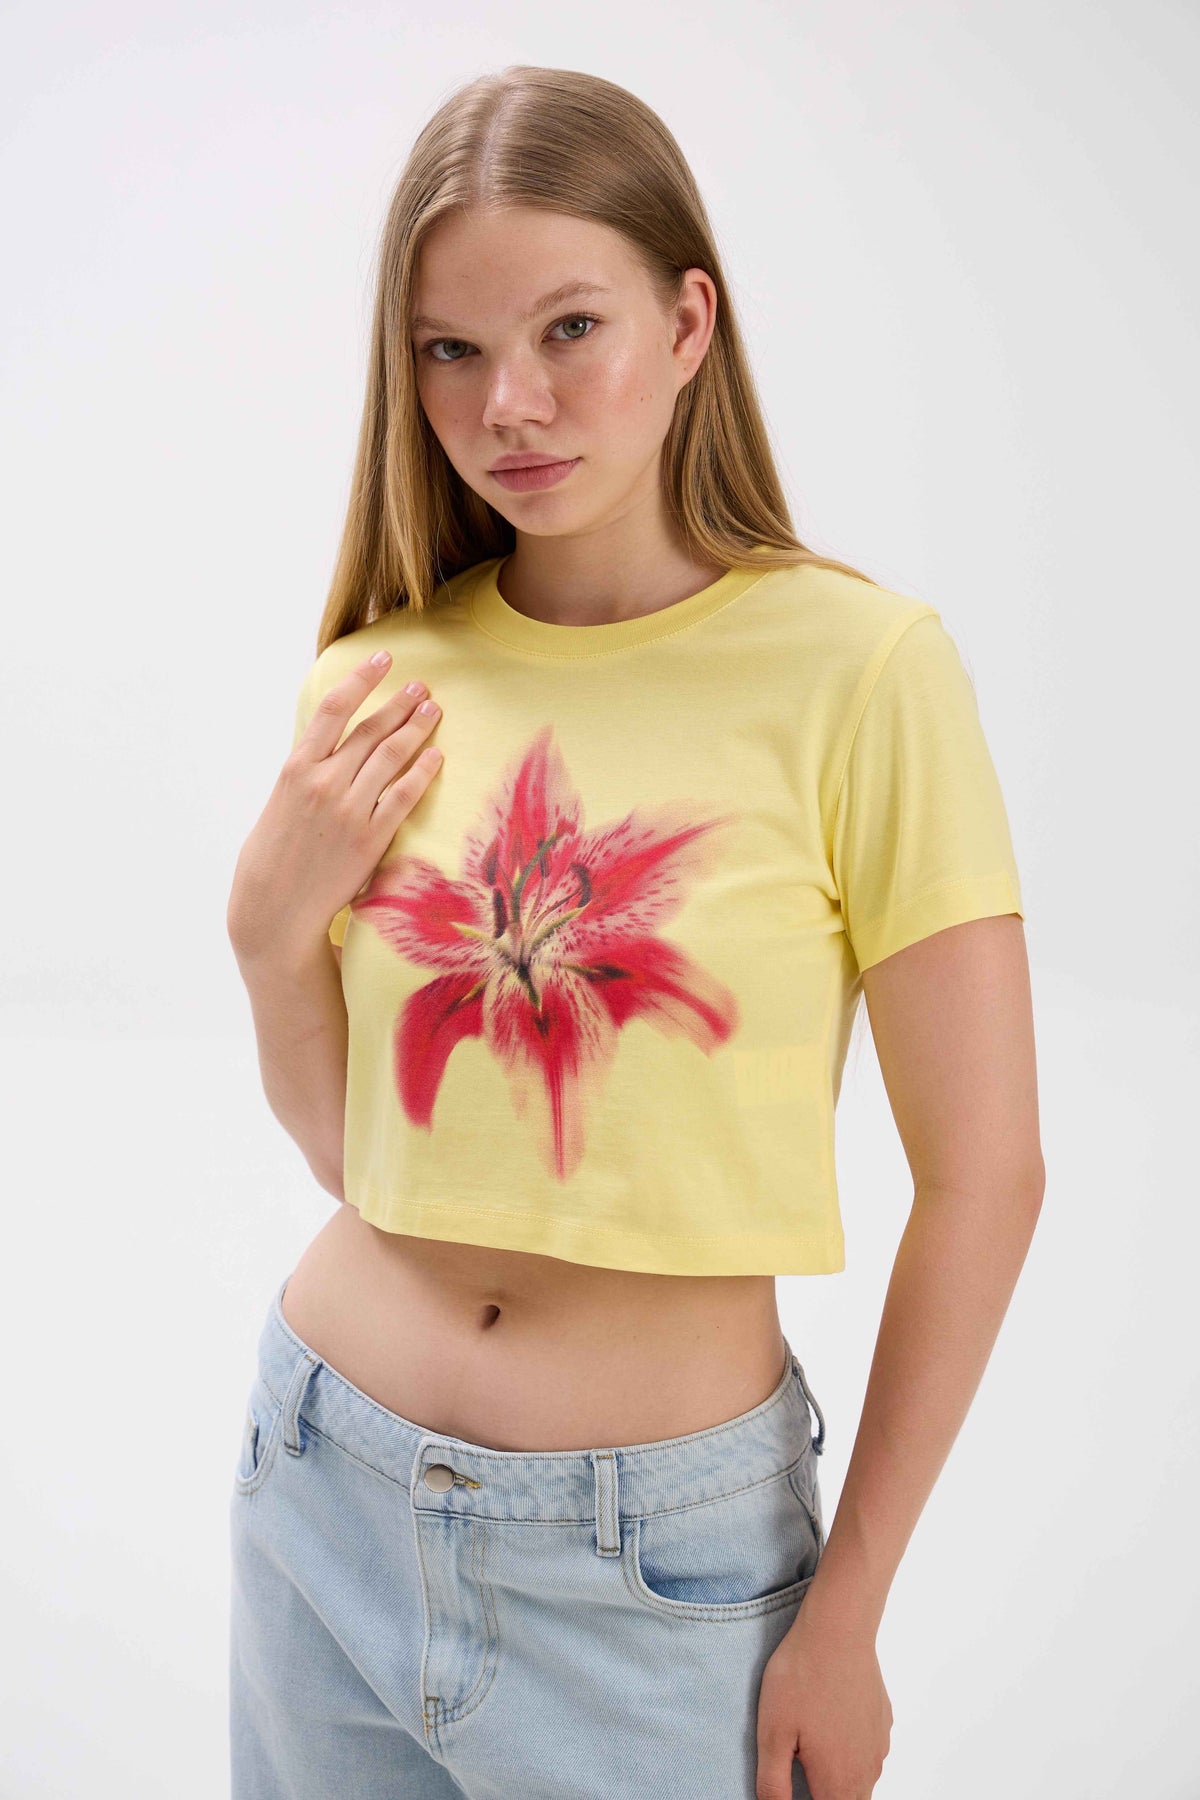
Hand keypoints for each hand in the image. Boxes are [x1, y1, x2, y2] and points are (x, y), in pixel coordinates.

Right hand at [227, 650, 442, 960]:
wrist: (274, 907)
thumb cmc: (272, 854)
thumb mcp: (279, 802)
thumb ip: (307, 772)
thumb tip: (332, 750)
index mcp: (296, 768)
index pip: (334, 708)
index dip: (362, 678)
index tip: (382, 659)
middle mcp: (324, 782)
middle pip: (371, 729)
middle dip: (399, 702)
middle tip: (420, 687)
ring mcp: (350, 810)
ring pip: (392, 755)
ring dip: (416, 727)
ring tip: (432, 710)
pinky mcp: (371, 838)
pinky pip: (405, 795)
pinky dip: (423, 771)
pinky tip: (435, 756)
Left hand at [755, 1605, 891, 1799]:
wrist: (838, 1629)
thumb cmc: (801, 1678)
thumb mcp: (772, 1734)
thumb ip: (773, 1785)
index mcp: (838, 1782)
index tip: (796, 1784)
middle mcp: (867, 1770)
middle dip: (825, 1793)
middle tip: (801, 1768)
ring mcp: (879, 1745)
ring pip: (861, 1780)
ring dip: (840, 1776)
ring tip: (811, 1744)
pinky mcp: (883, 1720)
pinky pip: (868, 1750)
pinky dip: (851, 1749)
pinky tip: (830, 1721)